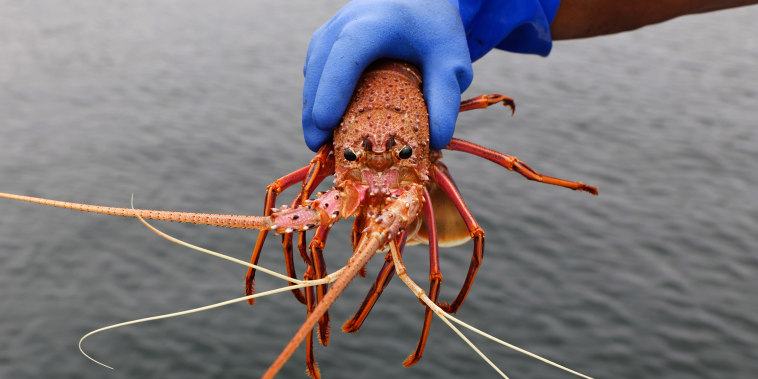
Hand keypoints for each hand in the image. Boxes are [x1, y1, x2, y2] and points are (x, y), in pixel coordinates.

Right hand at [302, 0, 472, 150]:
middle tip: (317, 146)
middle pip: (321, 66)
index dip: (333, 87)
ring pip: (313, 70)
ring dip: (312, 106)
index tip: (325, 121)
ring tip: (320, 143)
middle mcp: (347, 21)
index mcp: (378, 23)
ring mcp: (332, 29)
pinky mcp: (326, 40)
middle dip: (314, 108)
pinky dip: (318, 97)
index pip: (348, 52)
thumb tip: (436, 142)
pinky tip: (327, 125)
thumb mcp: (451, 62)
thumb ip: (445, 99)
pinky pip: (315, 70)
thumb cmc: (436, 32)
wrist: (422, 2)